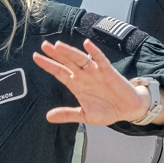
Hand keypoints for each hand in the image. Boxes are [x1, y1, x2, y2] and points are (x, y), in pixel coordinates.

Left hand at [35, 40, 163, 126]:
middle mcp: (84, 75)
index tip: (36, 57)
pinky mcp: (108, 72)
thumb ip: (67, 114)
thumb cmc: (107, 110)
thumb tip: (48, 117)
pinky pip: (101, 60)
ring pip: (80, 59)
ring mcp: (96, 72)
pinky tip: (87, 44)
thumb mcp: (84, 115)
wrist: (127, 110)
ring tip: (58, 46)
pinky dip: (94, 52)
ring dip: (69, 52)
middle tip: (44, 46)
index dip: (48, 65)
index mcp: (76, 85)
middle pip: (67, 62)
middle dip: (55, 54)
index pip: (59, 72)